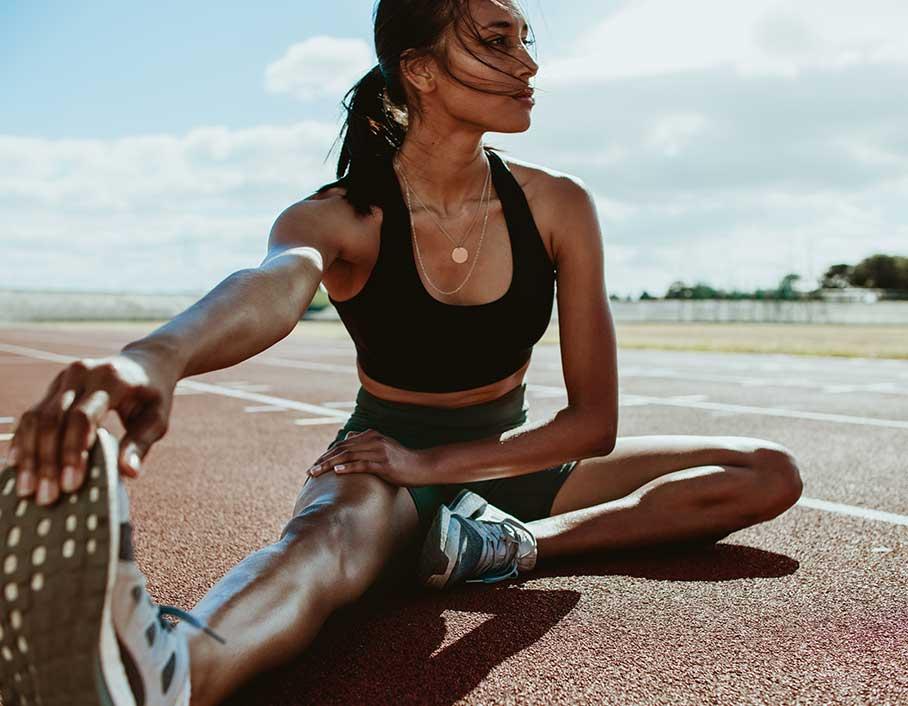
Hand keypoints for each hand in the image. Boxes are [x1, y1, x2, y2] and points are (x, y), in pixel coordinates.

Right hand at [5, 351, 177, 505]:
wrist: (146, 362)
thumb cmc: (153, 395)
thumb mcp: (157, 418)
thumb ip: (140, 444)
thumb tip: (128, 474)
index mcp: (111, 379)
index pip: (83, 416)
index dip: (73, 450)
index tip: (71, 484)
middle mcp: (82, 373)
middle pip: (54, 418)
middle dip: (48, 460)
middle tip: (46, 497)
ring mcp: (64, 378)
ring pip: (36, 417)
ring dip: (30, 455)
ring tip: (29, 489)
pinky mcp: (53, 387)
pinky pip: (32, 415)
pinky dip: (24, 441)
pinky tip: (18, 467)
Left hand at [306, 429, 430, 486]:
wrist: (422, 466)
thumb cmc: (402, 460)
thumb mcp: (383, 446)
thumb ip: (366, 442)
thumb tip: (349, 436)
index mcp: (371, 436)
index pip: (343, 445)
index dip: (327, 454)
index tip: (315, 465)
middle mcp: (373, 440)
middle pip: (342, 449)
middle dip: (324, 460)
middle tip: (310, 471)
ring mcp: (379, 451)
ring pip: (348, 456)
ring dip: (330, 465)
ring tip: (316, 472)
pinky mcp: (384, 464)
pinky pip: (362, 465)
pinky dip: (348, 467)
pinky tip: (336, 471)